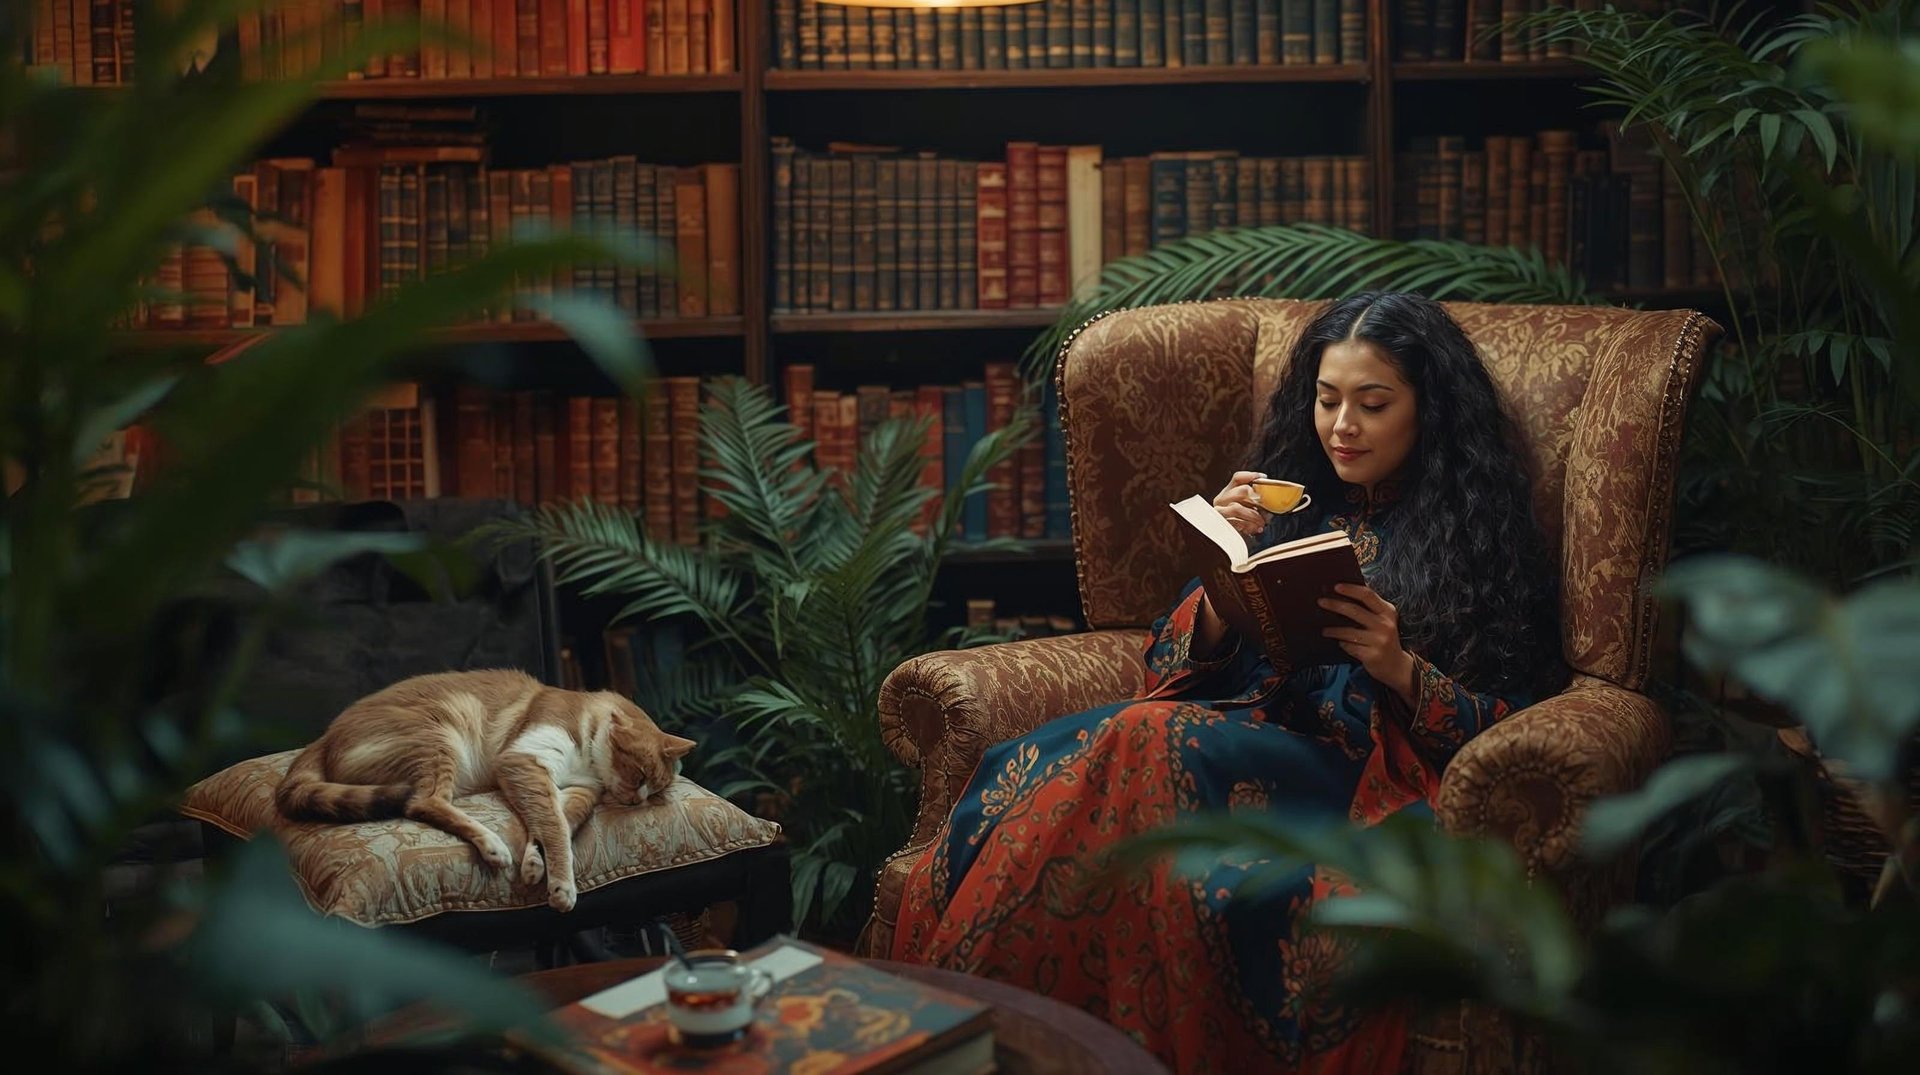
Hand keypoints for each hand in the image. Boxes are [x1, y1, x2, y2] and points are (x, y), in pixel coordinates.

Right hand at [1212, 470, 1268, 536]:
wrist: (1234, 544)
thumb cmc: (1244, 526)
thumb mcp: (1251, 511)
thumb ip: (1257, 504)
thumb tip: (1271, 504)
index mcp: (1228, 493)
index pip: (1238, 478)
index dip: (1251, 475)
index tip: (1264, 478)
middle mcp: (1221, 500)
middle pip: (1241, 491)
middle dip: (1257, 500)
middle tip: (1267, 510)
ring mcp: (1219, 512)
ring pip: (1237, 507)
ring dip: (1254, 516)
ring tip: (1261, 523)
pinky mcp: (1220, 524)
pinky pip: (1236, 522)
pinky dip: (1249, 526)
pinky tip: (1255, 529)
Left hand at [1319, 583, 1416, 698]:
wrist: (1397, 666)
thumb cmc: (1384, 639)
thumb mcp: (1383, 621)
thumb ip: (1369, 609)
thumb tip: (1342, 595)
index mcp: (1388, 612)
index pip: (1368, 595)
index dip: (1351, 589)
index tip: (1336, 586)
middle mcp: (1385, 624)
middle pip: (1354, 610)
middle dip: (1335, 605)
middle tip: (1320, 602)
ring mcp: (1379, 641)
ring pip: (1348, 631)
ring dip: (1333, 630)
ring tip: (1324, 630)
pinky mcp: (1371, 655)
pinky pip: (1349, 646)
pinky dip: (1342, 644)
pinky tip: (1339, 643)